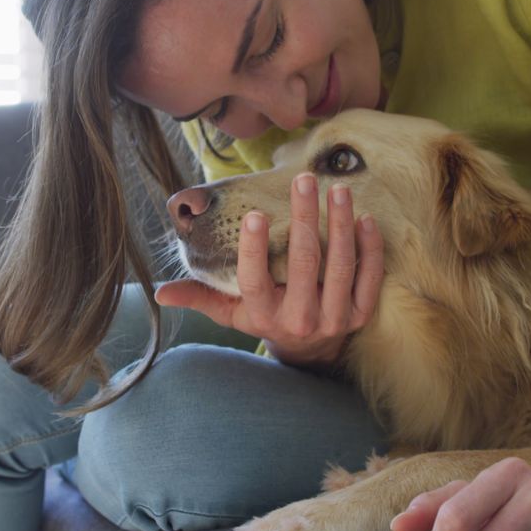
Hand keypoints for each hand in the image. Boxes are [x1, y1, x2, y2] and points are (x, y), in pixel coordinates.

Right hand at [156, 172, 384, 369]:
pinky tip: (365, 218)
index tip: (254, 215)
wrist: (309, 351)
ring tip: (337, 189)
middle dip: (304, 218)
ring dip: (340, 225)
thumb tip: (160, 292)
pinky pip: (369, 278)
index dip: (254, 250)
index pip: (255, 281)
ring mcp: (333, 319)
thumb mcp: (232, 312)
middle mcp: (300, 320)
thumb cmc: (265, 319)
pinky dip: (369, 249)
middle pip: (304, 264)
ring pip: (340, 267)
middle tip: (303, 180)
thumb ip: (201, 297)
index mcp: (263, 316)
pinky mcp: (360, 315)